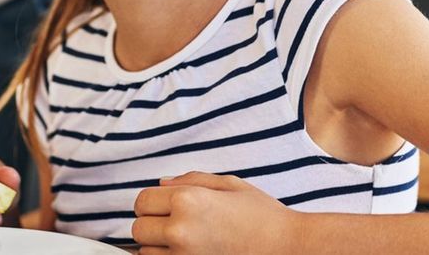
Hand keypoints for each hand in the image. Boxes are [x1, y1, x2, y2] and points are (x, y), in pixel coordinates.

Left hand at [132, 172, 294, 253]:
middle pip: (139, 229)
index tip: (164, 206)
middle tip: (173, 224)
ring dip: (158, 246)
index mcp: (187, 200)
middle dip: (151, 224)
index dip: (151, 203)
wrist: (290, 249)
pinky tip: (188, 252)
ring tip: (185, 241)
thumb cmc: (264, 216)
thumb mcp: (229, 185)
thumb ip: (191, 180)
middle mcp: (180, 230)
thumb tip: (162, 184)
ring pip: (147, 253)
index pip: (141, 202)